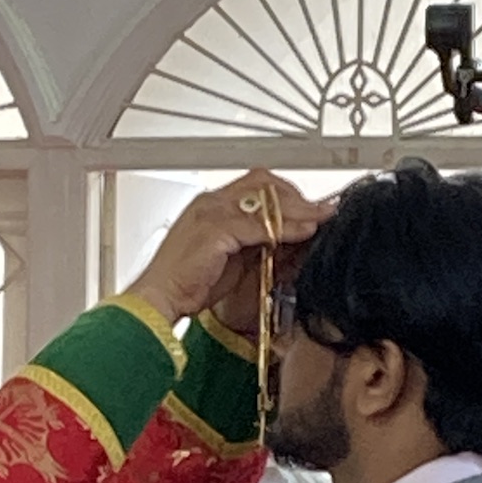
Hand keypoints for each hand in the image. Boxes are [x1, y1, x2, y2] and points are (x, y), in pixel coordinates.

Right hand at [126, 170, 332, 331]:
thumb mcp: (231, 260)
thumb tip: (291, 242)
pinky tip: (304, 233)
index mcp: (211, 206)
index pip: (256, 185)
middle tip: (322, 211)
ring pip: (265, 200)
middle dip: (297, 196)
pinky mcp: (214, 230)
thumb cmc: (188, 284)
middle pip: (263, 183)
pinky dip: (286, 228)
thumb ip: (257, 246)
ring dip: (298, 210)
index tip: (312, 208)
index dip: (288, 194)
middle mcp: (210, 203)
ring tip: (321, 219)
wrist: (159, 299)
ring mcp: (210, 213)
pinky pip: (259, 224)